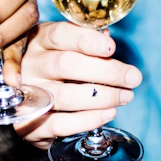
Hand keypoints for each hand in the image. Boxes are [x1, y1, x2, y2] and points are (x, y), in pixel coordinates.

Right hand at [8, 21, 141, 148]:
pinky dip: (90, 120)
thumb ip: (87, 44)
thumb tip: (107, 41)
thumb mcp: (67, 49)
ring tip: (126, 96)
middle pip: (66, 64)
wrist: (30, 106)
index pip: (61, 35)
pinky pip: (62, 124)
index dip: (87, 40)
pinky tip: (109, 113)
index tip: (112, 47)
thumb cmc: (57, 72)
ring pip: (67, 96)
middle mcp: (30, 66)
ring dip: (103, 97)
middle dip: (106, 71)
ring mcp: (28, 96)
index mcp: (38, 41)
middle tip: (132, 78)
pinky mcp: (29, 125)